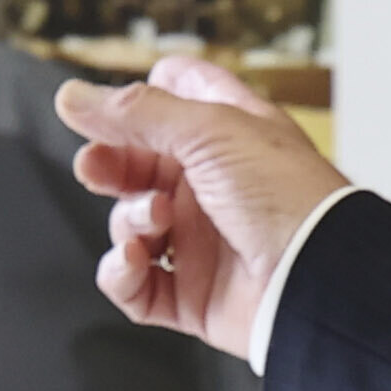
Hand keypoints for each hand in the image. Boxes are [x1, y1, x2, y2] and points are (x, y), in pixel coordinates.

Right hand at [55, 57, 350, 360]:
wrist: (318, 280)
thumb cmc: (286, 196)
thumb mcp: (210, 129)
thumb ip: (137, 111)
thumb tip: (72, 97)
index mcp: (227, 133)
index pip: (176, 97)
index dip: (141, 98)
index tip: (112, 109)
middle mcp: (212, 184)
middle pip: (136, 164)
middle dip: (109, 164)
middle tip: (97, 168)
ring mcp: (200, 240)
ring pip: (129, 223)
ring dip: (128, 220)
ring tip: (155, 221)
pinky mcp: (190, 294)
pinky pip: (133, 284)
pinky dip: (122, 273)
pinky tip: (135, 261)